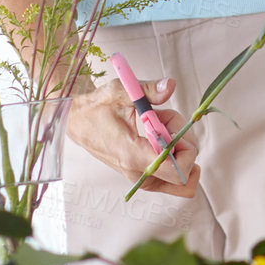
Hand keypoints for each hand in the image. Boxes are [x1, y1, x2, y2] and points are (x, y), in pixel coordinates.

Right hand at [65, 74, 199, 196]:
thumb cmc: (97, 107)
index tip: (176, 127)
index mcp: (133, 155)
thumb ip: (148, 90)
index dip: (187, 151)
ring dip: (179, 149)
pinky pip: (167, 175)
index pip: (176, 171)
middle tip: (168, 122)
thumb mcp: (121, 92)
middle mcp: (136, 172)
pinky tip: (159, 133)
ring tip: (161, 125)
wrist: (77, 120)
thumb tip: (170, 85)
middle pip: (183, 179)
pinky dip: (172, 155)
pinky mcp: (138, 174)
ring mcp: (137, 176)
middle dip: (186, 147)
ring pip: (178, 179)